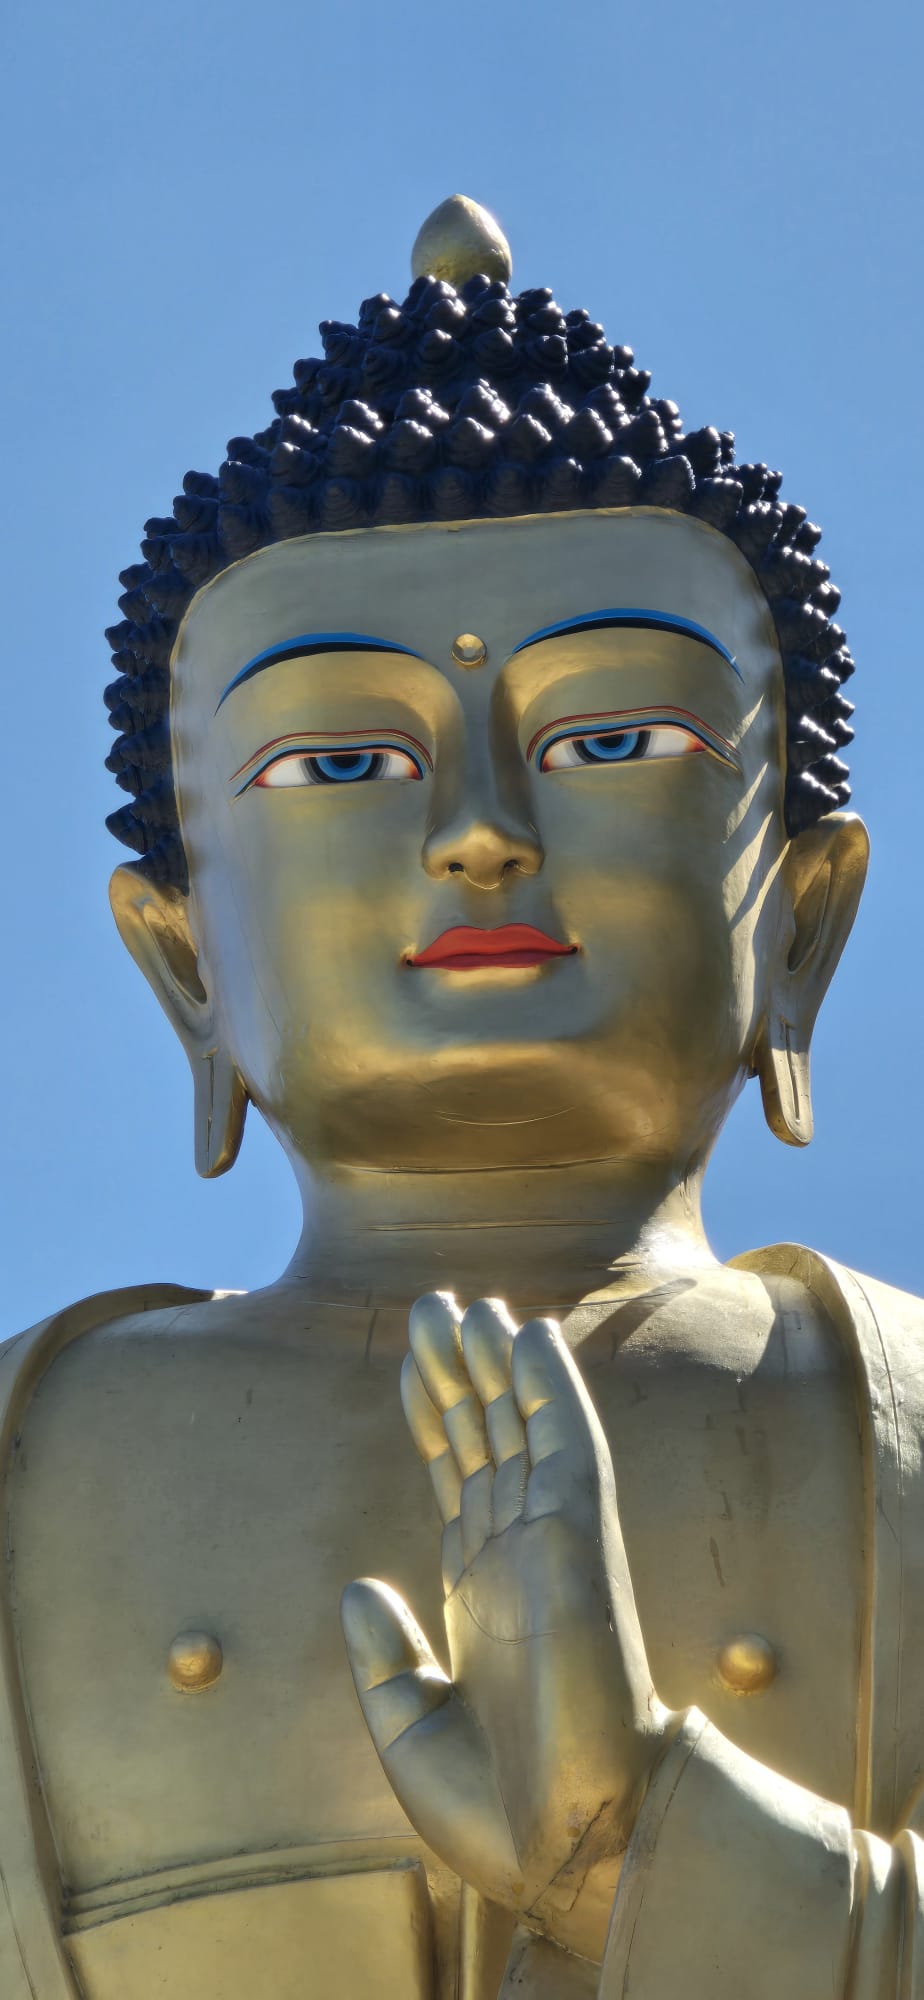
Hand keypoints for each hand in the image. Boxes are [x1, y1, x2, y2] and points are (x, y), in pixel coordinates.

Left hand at [341, 1296, 667, 1959]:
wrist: (571, 1845)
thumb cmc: (501, 1807)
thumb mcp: (410, 1727)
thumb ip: (383, 1657)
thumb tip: (357, 1582)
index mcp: (482, 1593)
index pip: (456, 1479)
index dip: (435, 1416)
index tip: (415, 1363)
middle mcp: (516, 1554)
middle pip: (482, 1435)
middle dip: (458, 1371)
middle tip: (432, 1303)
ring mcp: (548, 1541)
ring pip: (518, 1424)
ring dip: (494, 1360)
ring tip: (464, 1300)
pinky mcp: (578, 1539)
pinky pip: (566, 1442)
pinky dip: (549, 1385)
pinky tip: (529, 1333)